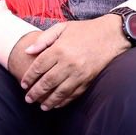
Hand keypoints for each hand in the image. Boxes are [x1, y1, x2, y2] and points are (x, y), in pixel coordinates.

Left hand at [15, 15, 129, 108]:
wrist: (112, 34)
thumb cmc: (85, 30)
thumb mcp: (62, 27)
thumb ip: (43, 39)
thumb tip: (27, 51)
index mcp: (59, 49)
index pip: (38, 67)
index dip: (29, 77)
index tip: (23, 84)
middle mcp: (68, 63)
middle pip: (47, 82)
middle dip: (35, 93)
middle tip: (28, 99)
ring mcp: (79, 73)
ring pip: (59, 91)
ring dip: (48, 101)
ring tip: (41, 107)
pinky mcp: (89, 79)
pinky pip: (74, 94)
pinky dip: (64, 101)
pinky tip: (57, 104)